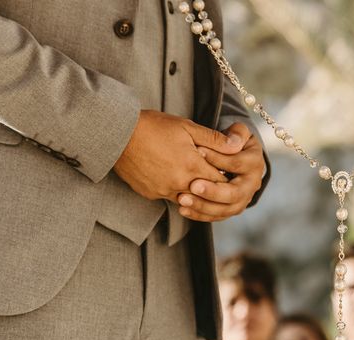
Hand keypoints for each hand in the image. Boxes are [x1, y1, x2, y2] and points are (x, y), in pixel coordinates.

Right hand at [114, 110, 244, 202]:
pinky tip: (176, 180)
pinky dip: (177, 191)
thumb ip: (214, 139)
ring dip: (195, 191)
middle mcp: (180, 184)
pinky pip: (170, 197)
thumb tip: (237, 146)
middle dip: (213, 187)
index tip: (230, 172)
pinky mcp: (150, 194)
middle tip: (217, 179)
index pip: (220, 181)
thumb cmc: (153, 126)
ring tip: (197, 179)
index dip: (226, 176)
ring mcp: (164, 191)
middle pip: (206, 193)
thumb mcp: (186, 127)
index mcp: (192, 166)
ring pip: (189, 199)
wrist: (116, 134)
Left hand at [177, 123, 264, 221]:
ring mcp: (243, 199)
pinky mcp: (232, 209)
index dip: (218, 158)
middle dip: (213, 191)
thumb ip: (237, 133)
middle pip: (234, 193)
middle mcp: (252, 185)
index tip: (198, 151)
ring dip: (203, 206)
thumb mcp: (239, 132)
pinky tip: (184, 210)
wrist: (238, 157)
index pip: (236, 163)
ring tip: (183, 199)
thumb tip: (233, 143)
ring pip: (225, 209)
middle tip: (193, 185)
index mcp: (254, 164)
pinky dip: (200, 215)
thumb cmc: (235, 142)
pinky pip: (217, 216)